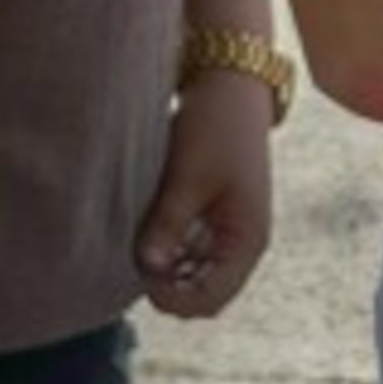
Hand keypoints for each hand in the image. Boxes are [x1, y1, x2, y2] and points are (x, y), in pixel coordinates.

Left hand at [133, 75, 274, 320]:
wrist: (229, 84)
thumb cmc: (215, 127)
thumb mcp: (188, 176)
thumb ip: (168, 224)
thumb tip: (147, 268)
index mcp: (248, 240)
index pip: (211, 298)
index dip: (174, 299)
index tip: (140, 278)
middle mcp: (243, 243)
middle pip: (204, 292)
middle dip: (169, 288)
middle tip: (134, 263)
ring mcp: (230, 231)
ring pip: (195, 274)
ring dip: (168, 270)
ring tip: (138, 247)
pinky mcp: (215, 215)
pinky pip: (191, 251)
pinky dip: (170, 250)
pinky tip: (147, 233)